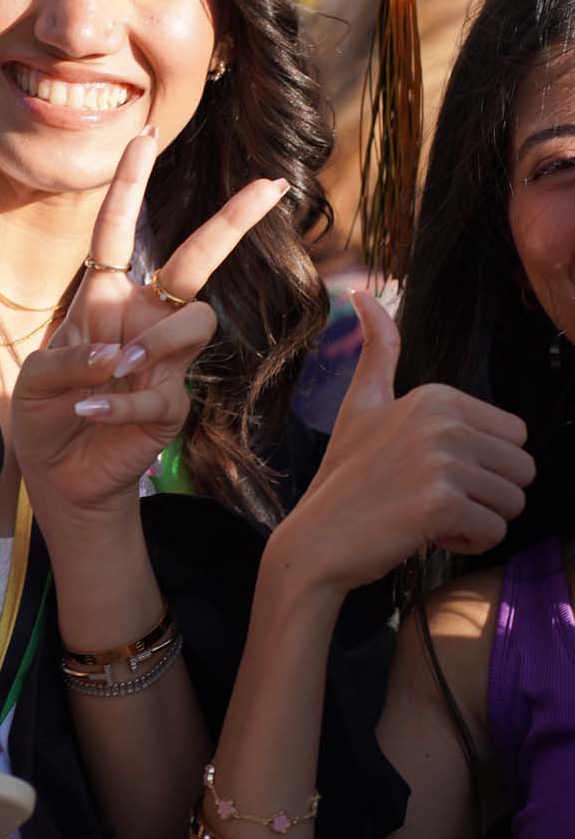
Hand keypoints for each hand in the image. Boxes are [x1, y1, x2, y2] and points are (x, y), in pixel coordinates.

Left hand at [12, 129, 288, 526]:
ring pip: (196, 321)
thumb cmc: (47, 412)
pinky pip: (162, 394)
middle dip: (233, 220)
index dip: (130, 181)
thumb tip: (119, 357)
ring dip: (156, 342)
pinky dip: (123, 402)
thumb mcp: (37, 378)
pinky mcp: (172, 406)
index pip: (118, 228)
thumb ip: (70, 359)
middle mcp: (143, 318)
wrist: (60, 474)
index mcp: (105, 296)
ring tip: (114, 370)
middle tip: (272, 185)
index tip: (146, 132)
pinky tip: (91, 410)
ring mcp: (164, 361)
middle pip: (197, 259)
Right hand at [273, 291, 534, 594]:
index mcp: (436, 395)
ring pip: (513, 502)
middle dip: (487, 494)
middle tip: (436, 497)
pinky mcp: (441, 502)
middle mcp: (442, 420)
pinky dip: (466, 544)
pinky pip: (494, 532)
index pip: (515, 436)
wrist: (316, 539)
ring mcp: (441, 460)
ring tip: (430, 515)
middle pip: (522, 468)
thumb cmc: (345, 476)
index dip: (481, 464)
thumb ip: (378, 350)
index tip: (431, 472)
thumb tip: (362, 293)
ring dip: (478, 521)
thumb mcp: (362, 404)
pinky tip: (425, 534)